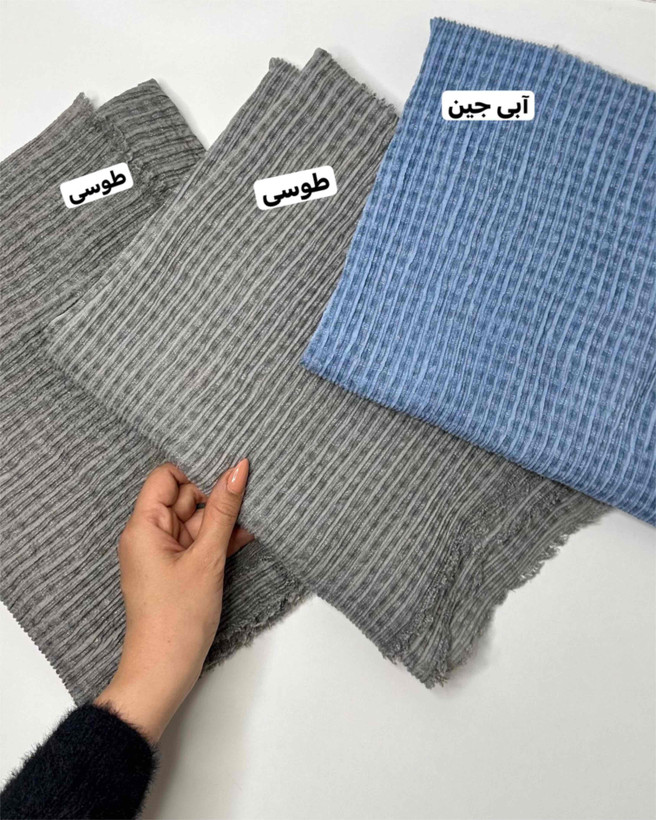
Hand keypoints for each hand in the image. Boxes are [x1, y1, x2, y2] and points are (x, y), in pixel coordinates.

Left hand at [95, 460, 251, 743]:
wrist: (164, 672)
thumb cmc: (178, 616)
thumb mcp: (207, 557)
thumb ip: (224, 510)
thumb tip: (237, 468)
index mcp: (144, 526)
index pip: (166, 477)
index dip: (196, 472)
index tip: (227, 473)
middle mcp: (149, 535)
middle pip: (184, 497)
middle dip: (216, 497)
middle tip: (251, 493)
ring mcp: (162, 554)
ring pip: (196, 521)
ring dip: (223, 520)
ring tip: (255, 515)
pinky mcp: (176, 570)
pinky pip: (198, 543)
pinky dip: (219, 540)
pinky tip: (246, 537)